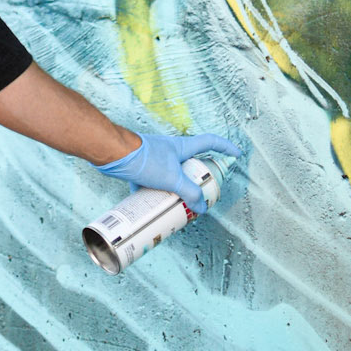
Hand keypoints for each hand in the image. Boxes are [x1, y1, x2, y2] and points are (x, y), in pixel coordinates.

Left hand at [99, 132, 241, 210]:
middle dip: (197, 181)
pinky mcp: (143, 168)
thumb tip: (202, 207)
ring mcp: (156, 159)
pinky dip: (155, 195)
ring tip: (178, 208)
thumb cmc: (144, 159)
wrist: (114, 154)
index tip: (236, 154)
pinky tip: (153, 208)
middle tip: (203, 197)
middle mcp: (171, 151)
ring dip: (176, 191)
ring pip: (172, 177)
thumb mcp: (173, 178)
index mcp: (182, 147)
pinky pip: (154, 184)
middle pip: (191, 165)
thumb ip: (189, 193)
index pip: (210, 142)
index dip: (225, 147)